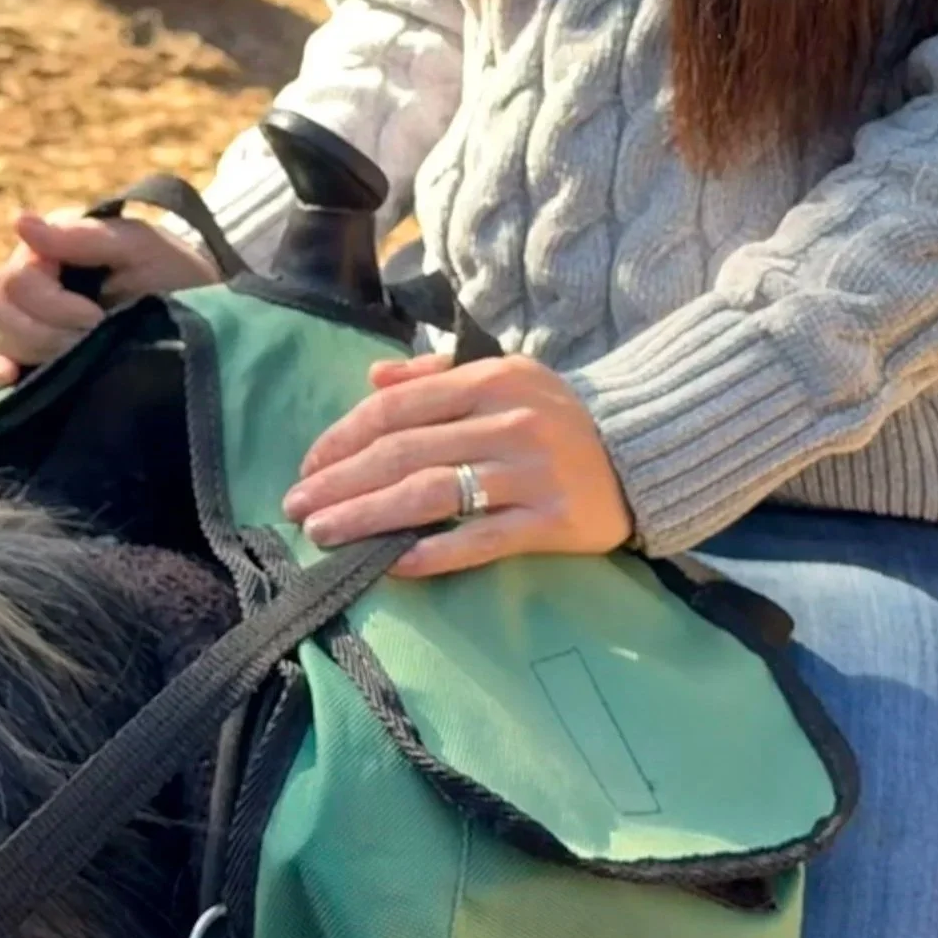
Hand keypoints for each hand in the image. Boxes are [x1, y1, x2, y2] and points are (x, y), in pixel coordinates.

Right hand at [0, 211, 219, 383]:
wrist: (199, 315)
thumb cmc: (175, 272)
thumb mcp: (142, 247)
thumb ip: (83, 237)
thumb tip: (19, 222)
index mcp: (53, 241)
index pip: (16, 280)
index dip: (53, 307)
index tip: (97, 319)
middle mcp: (30, 271)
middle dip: (42, 330)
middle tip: (90, 338)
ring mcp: (25, 309)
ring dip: (31, 348)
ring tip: (78, 354)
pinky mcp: (27, 345)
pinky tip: (15, 377)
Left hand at [279, 353, 632, 579]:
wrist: (639, 452)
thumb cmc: (555, 414)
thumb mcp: (503, 375)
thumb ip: (435, 374)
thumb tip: (372, 378)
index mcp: (490, 379)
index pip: (399, 407)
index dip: (344, 436)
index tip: (307, 465)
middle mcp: (508, 421)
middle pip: (405, 453)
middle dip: (341, 481)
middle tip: (297, 507)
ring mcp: (530, 473)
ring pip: (432, 494)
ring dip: (369, 516)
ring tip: (326, 535)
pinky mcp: (553, 522)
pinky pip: (482, 539)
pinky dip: (435, 552)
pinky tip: (394, 563)